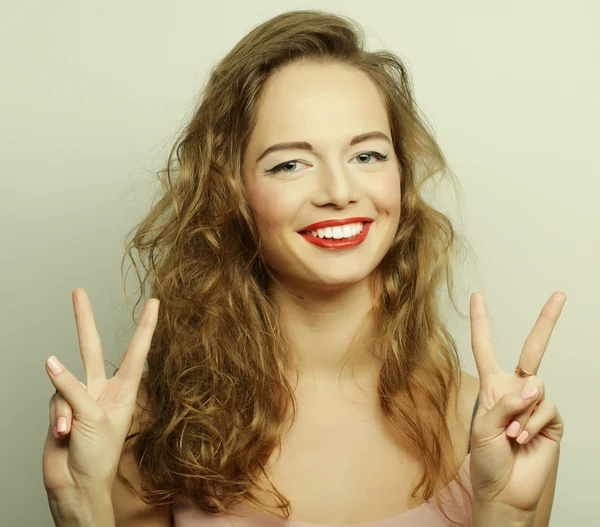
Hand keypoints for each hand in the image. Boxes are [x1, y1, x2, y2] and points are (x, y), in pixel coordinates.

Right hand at [42, 288, 159, 494]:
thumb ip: (72, 388)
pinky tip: (62, 432)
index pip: (137, 351)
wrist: (76, 484)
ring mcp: (79, 397)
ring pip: (64, 379)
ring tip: (70, 428)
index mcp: (125, 390)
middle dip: (84, 319)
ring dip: (65, 405)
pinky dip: (56, 416)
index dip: (145, 326)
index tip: (154, 302)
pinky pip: (53, 398)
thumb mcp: (94, 419)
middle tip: (78, 291)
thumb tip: (51, 362)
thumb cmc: (98, 456)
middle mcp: (102, 388)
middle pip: (91, 347)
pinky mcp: (60, 407)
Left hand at [468, 291, 564, 512]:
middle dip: (546, 322)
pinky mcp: (552, 420)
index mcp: (492, 385)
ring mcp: (536, 404)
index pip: (485, 347)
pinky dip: (532, 425)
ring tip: (511, 437)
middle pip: (533, 349)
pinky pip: (546, 408)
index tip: (477, 295)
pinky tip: (523, 441)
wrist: (505, 491)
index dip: (481, 321)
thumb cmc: (486, 460)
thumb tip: (533, 385)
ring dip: (521, 415)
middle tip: (560, 295)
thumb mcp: (482, 427)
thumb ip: (505, 402)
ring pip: (537, 388)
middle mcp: (515, 389)